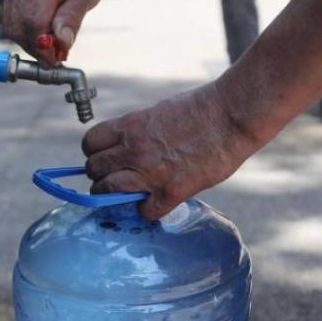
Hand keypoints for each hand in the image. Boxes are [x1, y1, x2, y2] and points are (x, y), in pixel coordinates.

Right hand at [2, 0, 104, 65]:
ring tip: (49, 39)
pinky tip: (40, 27)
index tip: (56, 59)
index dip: (44, 49)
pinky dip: (23, 27)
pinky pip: (9, 14)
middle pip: (18, 29)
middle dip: (36, 47)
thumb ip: (71, 18)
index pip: (35, 26)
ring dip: (29, 39)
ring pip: (11, 25)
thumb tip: (62, 45)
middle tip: (55, 53)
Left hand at [83, 82, 265, 219]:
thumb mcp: (157, 111)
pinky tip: (156, 202)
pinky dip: (148, 210)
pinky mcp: (171, 192)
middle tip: (113, 177)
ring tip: (126, 193)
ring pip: (107, 192)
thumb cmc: (201, 108)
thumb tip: (125, 148)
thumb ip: (137, 132)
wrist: (232, 115)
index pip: (89, 143)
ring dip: (113, 195)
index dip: (95, 152)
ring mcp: (150, 173)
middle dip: (100, 175)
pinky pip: (144, 212)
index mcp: (129, 126)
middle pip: (93, 170)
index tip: (105, 157)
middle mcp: (133, 150)